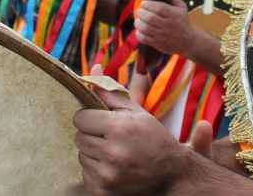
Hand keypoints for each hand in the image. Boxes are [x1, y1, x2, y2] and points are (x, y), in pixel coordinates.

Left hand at [74, 65, 186, 195]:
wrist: (172, 175)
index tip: (102, 121)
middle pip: (79, 137)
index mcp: (120, 128)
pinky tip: (114, 168)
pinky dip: (96, 171)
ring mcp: (107, 175)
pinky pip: (85, 175)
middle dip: (92, 135)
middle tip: (112, 137)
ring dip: (94, 153)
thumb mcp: (136, 112)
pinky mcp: (103, 191)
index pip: (81, 118)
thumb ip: (110, 92)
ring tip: (115, 153)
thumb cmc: (154, 139)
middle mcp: (112, 153)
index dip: (91, 117)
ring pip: (81, 156)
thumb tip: (92, 69)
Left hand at [135, 0, 195, 56]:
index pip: (158, 8)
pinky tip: (140, 29)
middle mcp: (168, 25)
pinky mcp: (158, 44)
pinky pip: (144, 39)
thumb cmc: (183, 22)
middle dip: (141, 12)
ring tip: (138, 20)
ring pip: (145, 28)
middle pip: (150, 18)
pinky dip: (138, 33)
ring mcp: (162, 35)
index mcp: (174, 14)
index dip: (148, 4)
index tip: (144, 3)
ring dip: (138, 22)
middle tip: (139, 11)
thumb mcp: (182, 7)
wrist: (188, 41)